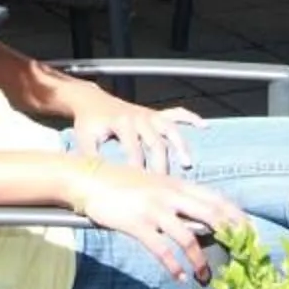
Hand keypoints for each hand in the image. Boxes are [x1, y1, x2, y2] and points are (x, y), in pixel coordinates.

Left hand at [62, 87, 201, 173]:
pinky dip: (191, 118)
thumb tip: (95, 181)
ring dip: (180, 146)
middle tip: (166, 186)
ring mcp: (149, 114)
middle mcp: (139, 117)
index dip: (138, 169)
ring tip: (187, 164)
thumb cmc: (88, 123)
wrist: (92, 100)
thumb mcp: (85, 139)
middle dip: (162, 165)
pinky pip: (176, 113)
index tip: (143, 188)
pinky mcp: (155, 113)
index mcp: (122, 123)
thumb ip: (91, 158)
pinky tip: (204, 126)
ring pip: (170, 129)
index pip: (134, 150)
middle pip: (156, 143)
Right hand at [67, 161, 245, 280]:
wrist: (89, 179)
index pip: (215, 198)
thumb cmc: (122, 184)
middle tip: (244, 254)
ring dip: (200, 260)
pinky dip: (173, 265)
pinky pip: (161, 248)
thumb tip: (199, 219)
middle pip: (211, 214)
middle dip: (231, 234)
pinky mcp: (138, 224)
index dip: (236, 215)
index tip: (251, 231)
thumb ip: (176, 199)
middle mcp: (170, 195)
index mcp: (177, 185)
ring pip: (188, 237)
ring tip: (206, 276)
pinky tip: (179, 276)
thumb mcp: (154, 185)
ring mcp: (154, 209)